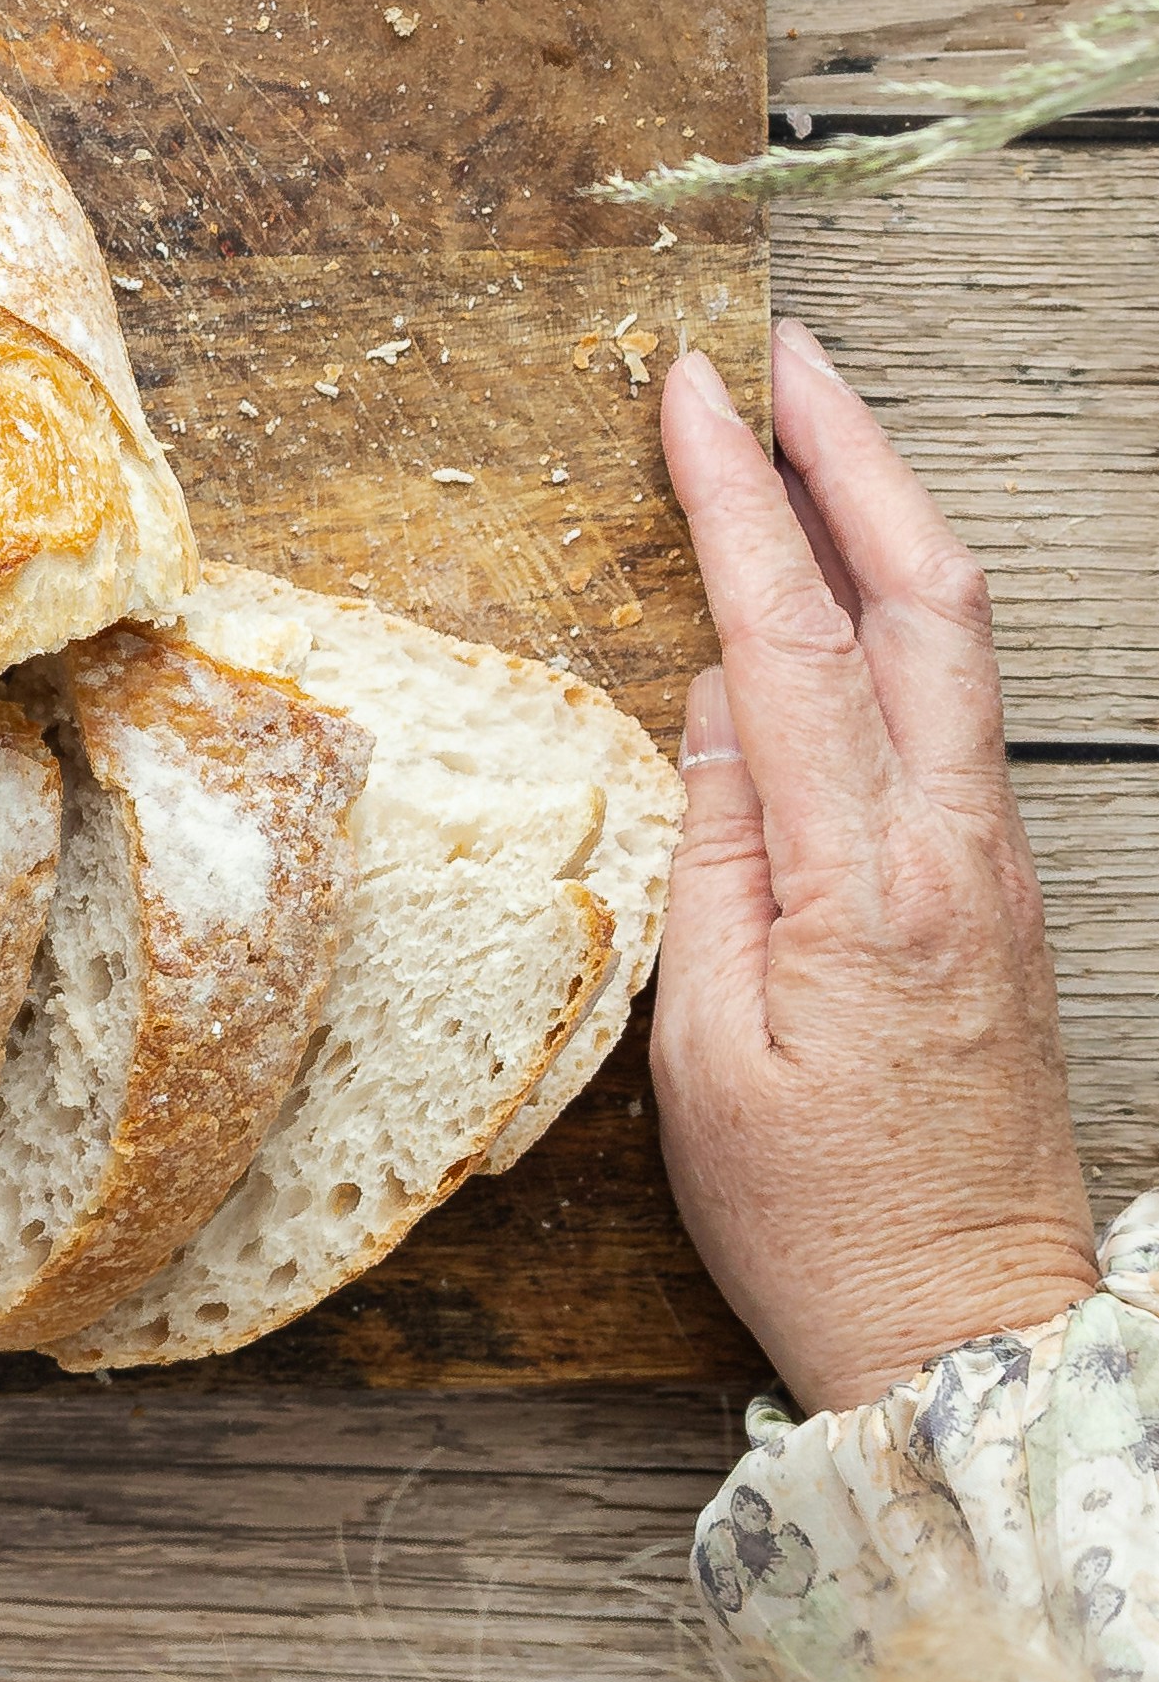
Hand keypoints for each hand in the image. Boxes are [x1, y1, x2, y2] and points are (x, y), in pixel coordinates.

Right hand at [651, 320, 1100, 1412]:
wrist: (965, 1330)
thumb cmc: (814, 1217)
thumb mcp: (706, 1048)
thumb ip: (712, 856)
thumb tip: (712, 700)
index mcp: (869, 884)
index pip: (793, 638)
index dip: (741, 502)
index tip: (688, 393)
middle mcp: (956, 852)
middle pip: (927, 601)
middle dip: (852, 456)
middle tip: (780, 351)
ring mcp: (992, 867)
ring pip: (955, 643)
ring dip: (885, 515)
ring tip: (810, 428)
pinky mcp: (994, 894)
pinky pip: (950, 707)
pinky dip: (897, 605)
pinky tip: (845, 581)